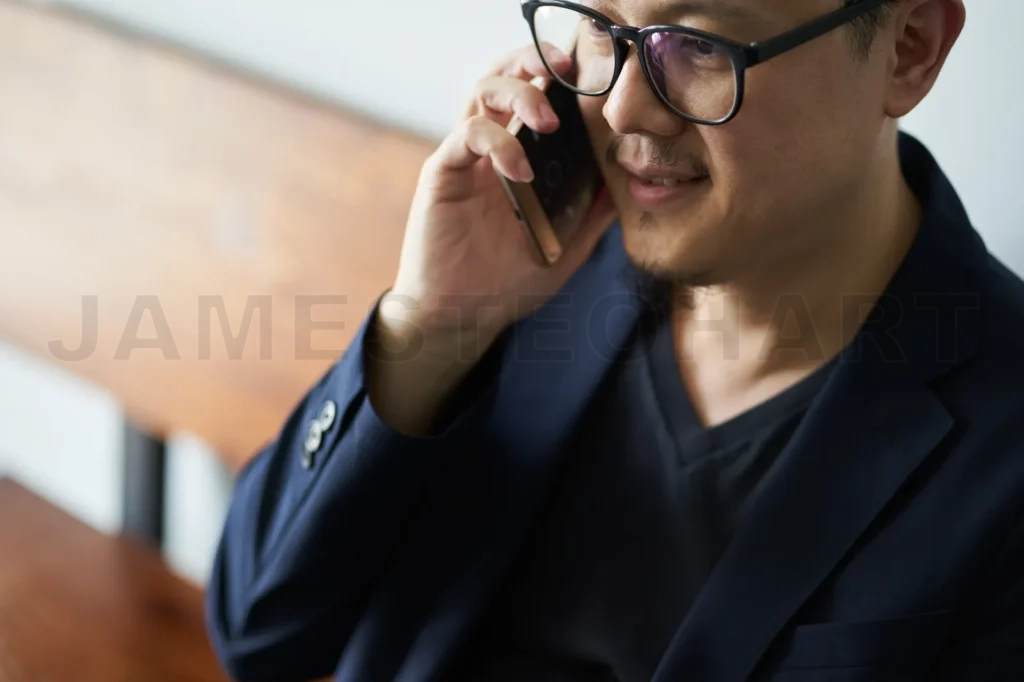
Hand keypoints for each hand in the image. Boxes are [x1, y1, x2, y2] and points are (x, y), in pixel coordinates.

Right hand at [386, 42, 616, 352]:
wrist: (461, 317)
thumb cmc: (505, 283)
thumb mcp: (565, 248)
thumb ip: (594, 214)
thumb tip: (629, 181)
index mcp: (516, 157)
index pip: (532, 95)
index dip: (557, 75)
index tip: (592, 75)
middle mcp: (488, 149)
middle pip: (504, 76)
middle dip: (534, 60)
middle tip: (567, 69)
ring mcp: (464, 158)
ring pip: (482, 92)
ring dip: (519, 92)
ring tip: (549, 119)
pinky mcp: (443, 174)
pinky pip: (467, 135)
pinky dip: (499, 142)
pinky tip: (522, 171)